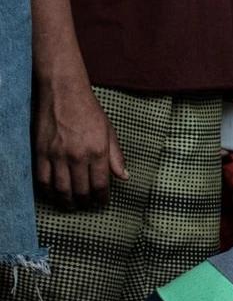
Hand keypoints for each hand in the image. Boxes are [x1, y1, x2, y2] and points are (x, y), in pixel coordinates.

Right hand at [31, 79, 126, 209]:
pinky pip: (42, 179)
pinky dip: (48, 191)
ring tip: (71, 206)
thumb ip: (116, 157)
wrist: (64, 93)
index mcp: (98, 151)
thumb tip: (124, 177)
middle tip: (86, 207)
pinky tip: (53, 195)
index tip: (102, 204)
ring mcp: (57, 155)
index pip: (101, 185)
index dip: (102, 199)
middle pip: (81, 190)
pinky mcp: (40, 152)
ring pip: (61, 189)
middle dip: (85, 203)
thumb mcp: (109, 132)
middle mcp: (78, 156)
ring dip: (66, 202)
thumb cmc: (89, 111)